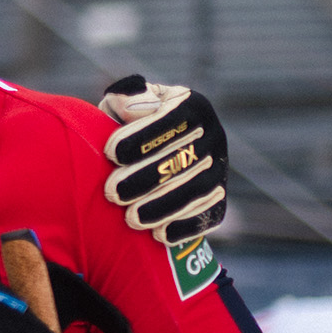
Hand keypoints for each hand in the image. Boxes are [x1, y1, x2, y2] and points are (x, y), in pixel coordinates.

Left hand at [98, 78, 225, 244]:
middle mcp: (213, 135)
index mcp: (191, 105)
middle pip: (184, 159)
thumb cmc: (127, 125)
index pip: (172, 119)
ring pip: (197, 190)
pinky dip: (186, 226)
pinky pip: (210, 214)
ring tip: (131, 218)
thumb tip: (131, 100)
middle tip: (112, 193)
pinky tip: (160, 235)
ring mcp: (220, 168)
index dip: (143, 137)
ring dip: (163, 207)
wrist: (146, 156)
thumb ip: (124, 97)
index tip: (111, 153)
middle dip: (145, 178)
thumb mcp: (122, 106)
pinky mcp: (219, 198)